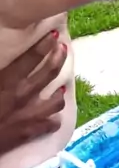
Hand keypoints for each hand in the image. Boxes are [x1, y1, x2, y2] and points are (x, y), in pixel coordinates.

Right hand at [0, 32, 67, 153]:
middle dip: (58, 58)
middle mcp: (22, 95)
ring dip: (59, 92)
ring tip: (60, 88)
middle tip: (63, 49)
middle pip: (48, 73)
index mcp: (7, 81)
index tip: (54, 34)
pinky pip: (51, 124)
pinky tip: (54, 118)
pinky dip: (54, 120)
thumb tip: (2, 64)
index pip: (31, 58)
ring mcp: (29, 114)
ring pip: (56, 100)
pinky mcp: (30, 132)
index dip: (44, 44)